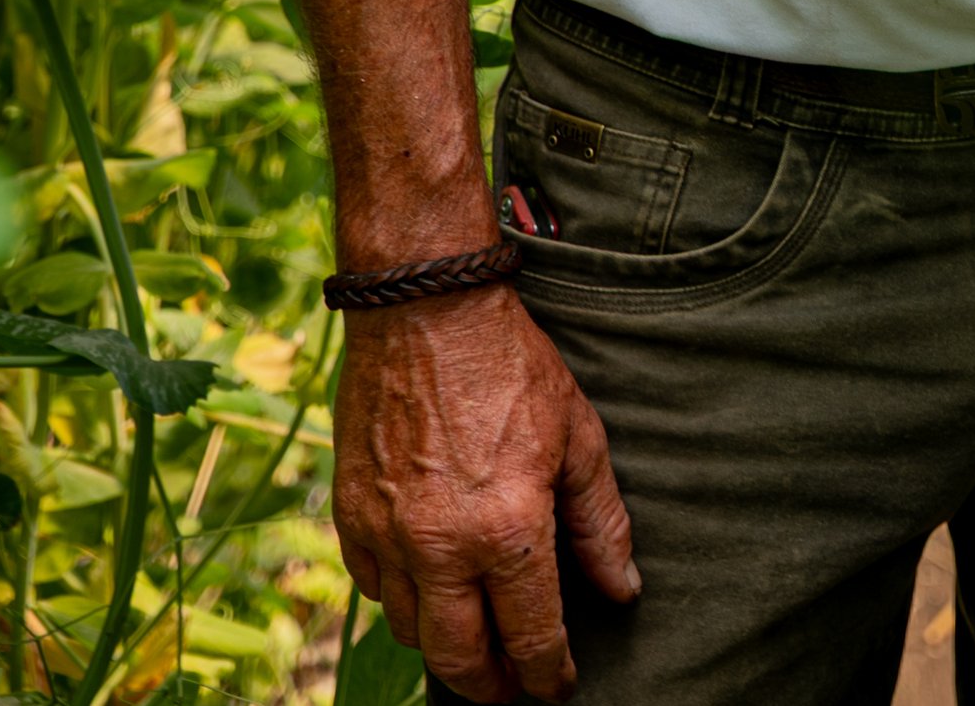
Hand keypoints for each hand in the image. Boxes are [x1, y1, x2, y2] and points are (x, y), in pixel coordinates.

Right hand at [333, 289, 638, 701]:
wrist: (425, 307)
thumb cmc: (510, 364)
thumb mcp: (577, 434)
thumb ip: (600, 521)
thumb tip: (623, 591)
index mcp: (507, 529)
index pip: (531, 639)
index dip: (549, 675)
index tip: (559, 686)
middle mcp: (441, 546)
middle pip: (461, 660)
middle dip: (492, 686)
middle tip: (512, 686)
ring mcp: (389, 534)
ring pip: (410, 633)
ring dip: (444, 644)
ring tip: (473, 633)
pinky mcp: (351, 514)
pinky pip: (372, 588)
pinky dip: (401, 598)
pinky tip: (427, 582)